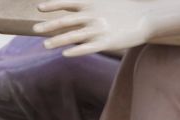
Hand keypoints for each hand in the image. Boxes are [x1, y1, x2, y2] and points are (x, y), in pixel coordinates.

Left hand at [34, 0, 152, 56]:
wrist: (145, 18)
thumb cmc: (123, 9)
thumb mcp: (104, 0)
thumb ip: (87, 3)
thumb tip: (73, 6)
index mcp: (91, 3)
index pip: (66, 3)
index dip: (52, 5)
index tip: (39, 8)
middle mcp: (93, 15)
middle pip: (65, 21)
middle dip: (48, 25)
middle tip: (34, 29)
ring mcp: (98, 30)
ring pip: (72, 37)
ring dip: (57, 41)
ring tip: (44, 45)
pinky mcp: (106, 43)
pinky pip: (86, 48)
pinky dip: (74, 51)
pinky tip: (64, 54)